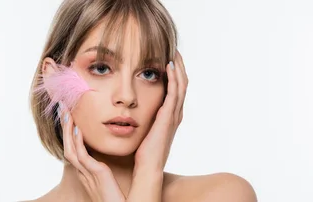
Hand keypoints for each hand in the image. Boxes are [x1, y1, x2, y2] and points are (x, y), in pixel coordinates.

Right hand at [59, 103, 124, 201]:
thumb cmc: (117, 196)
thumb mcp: (109, 178)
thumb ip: (105, 166)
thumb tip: (109, 152)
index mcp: (85, 172)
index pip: (73, 149)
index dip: (69, 133)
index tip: (70, 116)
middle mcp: (83, 172)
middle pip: (67, 146)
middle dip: (64, 128)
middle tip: (63, 108)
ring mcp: (87, 174)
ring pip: (70, 149)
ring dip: (67, 131)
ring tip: (67, 113)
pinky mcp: (95, 174)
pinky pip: (82, 156)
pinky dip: (78, 143)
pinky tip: (77, 130)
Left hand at [134, 50, 187, 171]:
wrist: (147, 168)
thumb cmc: (142, 154)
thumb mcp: (144, 131)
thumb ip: (142, 119)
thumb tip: (129, 109)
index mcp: (170, 116)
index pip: (176, 89)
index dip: (175, 73)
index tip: (168, 58)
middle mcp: (175, 114)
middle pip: (183, 83)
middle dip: (179, 66)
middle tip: (174, 49)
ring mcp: (174, 115)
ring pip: (182, 85)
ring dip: (178, 67)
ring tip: (174, 52)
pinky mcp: (169, 117)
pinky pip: (175, 92)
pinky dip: (174, 77)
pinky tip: (169, 65)